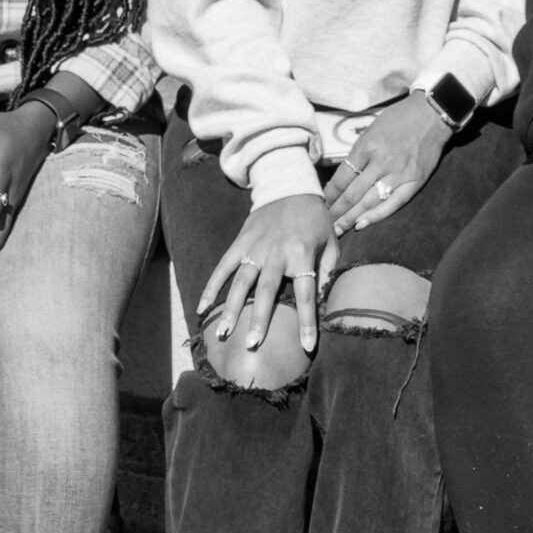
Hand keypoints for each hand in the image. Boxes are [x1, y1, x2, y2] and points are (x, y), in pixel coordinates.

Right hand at [197, 194, 337, 357]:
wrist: (290, 187)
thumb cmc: (315, 221)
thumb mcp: (330, 243)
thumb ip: (327, 273)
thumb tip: (326, 305)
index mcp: (302, 254)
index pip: (306, 293)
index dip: (307, 321)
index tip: (306, 346)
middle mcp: (276, 253)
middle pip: (266, 291)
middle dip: (259, 318)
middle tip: (252, 344)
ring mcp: (254, 248)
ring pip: (241, 282)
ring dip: (230, 308)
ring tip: (223, 333)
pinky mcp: (240, 243)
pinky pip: (223, 267)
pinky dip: (212, 286)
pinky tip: (202, 308)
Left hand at [325, 95, 452, 235]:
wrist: (432, 114)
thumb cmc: (399, 118)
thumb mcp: (371, 129)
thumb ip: (359, 153)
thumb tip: (344, 177)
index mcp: (367, 147)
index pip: (342, 178)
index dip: (330, 194)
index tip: (322, 203)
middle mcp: (381, 163)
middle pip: (352, 194)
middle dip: (336, 211)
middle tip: (324, 223)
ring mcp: (399, 174)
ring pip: (369, 202)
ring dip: (351, 218)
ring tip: (338, 230)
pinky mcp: (415, 182)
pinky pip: (393, 204)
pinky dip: (376, 216)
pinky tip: (362, 225)